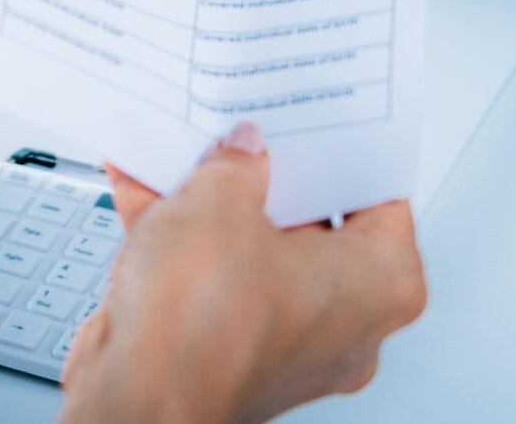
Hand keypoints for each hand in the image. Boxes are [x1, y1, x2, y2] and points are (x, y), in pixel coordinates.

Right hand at [58, 126, 424, 423]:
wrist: (134, 397)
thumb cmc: (201, 331)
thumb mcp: (218, 201)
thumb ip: (235, 163)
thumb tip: (240, 153)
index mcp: (380, 286)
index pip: (382, 197)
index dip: (343, 149)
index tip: (319, 120)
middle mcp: (345, 324)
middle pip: (313, 224)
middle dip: (267, 176)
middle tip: (244, 134)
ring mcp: (288, 343)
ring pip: (257, 252)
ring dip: (215, 205)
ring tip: (180, 159)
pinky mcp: (232, 351)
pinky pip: (217, 279)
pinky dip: (183, 239)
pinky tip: (146, 193)